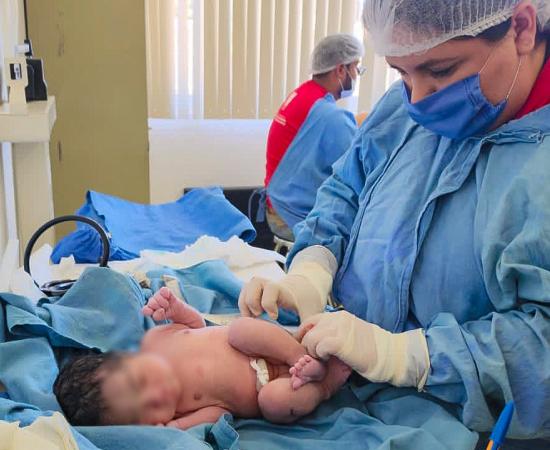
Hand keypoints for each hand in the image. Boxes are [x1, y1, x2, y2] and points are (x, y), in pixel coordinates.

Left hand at [142, 287, 184, 321]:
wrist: (178, 311)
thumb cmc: (169, 315)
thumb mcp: (164, 318)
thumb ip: (159, 316)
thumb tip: (159, 311)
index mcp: (149, 310)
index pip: (145, 310)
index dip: (149, 311)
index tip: (157, 313)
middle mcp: (152, 301)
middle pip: (151, 303)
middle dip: (159, 307)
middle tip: (165, 310)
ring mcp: (158, 295)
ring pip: (157, 297)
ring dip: (164, 303)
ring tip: (168, 305)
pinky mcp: (165, 291)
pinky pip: (163, 290)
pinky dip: (166, 293)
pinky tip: (168, 297)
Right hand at [238, 261, 332, 320]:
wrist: (303, 288)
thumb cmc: (306, 302)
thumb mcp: (311, 313)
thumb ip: (307, 326)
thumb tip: (301, 344)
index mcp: (283, 289)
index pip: (271, 289)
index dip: (269, 303)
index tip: (274, 317)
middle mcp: (269, 284)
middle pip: (254, 283)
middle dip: (253, 302)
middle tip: (259, 316)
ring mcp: (260, 287)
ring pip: (245, 289)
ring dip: (245, 305)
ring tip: (253, 319)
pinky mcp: (254, 291)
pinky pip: (243, 295)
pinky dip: (243, 307)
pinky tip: (251, 319)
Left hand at [297, 311, 429, 388]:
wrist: (392, 356)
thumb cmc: (374, 351)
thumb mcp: (351, 335)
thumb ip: (334, 334)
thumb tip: (315, 343)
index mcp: (339, 315)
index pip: (310, 321)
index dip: (305, 336)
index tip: (308, 350)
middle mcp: (336, 317)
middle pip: (307, 329)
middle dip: (307, 346)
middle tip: (316, 358)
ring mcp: (337, 328)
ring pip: (310, 339)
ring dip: (313, 353)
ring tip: (325, 361)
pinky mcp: (338, 341)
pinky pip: (317, 348)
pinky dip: (320, 357)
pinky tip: (330, 361)